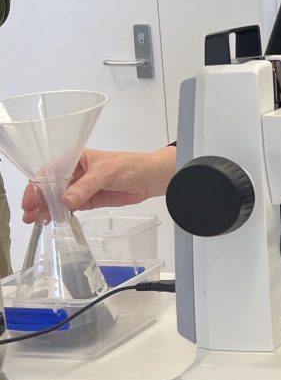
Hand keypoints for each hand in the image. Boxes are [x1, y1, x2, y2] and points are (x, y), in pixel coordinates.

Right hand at [21, 146, 175, 221]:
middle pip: (49, 186)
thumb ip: (85, 187)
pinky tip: (51, 220)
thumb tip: (65, 201)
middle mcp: (73, 172)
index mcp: (74, 158)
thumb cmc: (130, 166)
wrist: (150, 178)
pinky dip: (59, 213)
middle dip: (38, 200)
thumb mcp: (106, 173)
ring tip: (36, 221)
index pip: (49, 171)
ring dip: (46, 209)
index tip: (31, 200)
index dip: (38, 185)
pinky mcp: (87, 200)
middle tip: (30, 215)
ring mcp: (79, 187)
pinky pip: (69, 207)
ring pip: (57, 199)